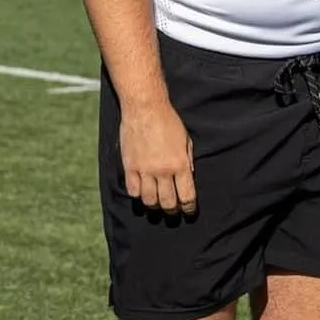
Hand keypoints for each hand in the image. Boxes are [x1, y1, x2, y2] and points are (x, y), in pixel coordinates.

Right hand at [119, 99, 197, 214]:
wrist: (145, 108)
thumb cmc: (168, 121)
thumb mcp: (186, 140)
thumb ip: (187, 161)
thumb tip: (188, 178)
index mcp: (180, 165)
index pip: (186, 196)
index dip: (188, 208)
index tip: (188, 211)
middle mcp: (163, 171)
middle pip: (168, 203)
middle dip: (172, 211)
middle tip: (173, 212)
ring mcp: (145, 170)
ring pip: (149, 200)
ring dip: (154, 205)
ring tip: (157, 204)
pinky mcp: (130, 167)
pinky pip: (133, 190)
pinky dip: (138, 195)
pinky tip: (141, 192)